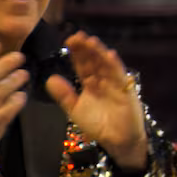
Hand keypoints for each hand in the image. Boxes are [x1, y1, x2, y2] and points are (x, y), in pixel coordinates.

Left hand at [45, 32, 147, 170]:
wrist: (117, 140)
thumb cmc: (98, 126)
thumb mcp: (75, 110)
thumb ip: (64, 95)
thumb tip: (50, 79)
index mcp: (90, 83)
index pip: (82, 65)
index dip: (76, 53)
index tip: (69, 41)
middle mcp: (102, 80)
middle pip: (93, 60)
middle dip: (86, 48)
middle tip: (77, 36)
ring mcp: (115, 83)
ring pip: (106, 64)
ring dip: (99, 52)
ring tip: (90, 41)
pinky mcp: (126, 89)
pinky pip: (120, 75)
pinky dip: (114, 64)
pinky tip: (108, 54)